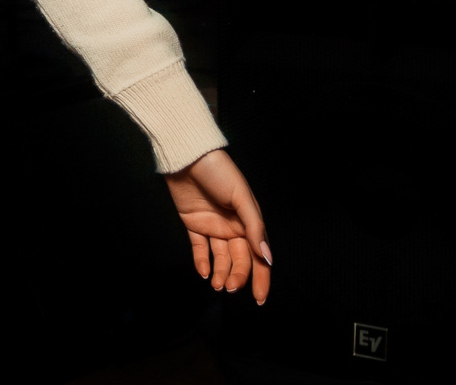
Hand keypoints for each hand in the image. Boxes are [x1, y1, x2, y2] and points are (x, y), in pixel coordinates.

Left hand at [164, 148, 270, 302]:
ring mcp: (213, 226)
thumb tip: (268, 257)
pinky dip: (202, 262)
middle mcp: (233, 226)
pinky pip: (199, 248)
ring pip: (220, 257)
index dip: (261, 277)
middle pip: (239, 260)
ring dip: (220, 273)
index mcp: (249, 221)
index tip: (260, 299)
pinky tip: (204, 273)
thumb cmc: (220, 172)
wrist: (188, 156)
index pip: (259, 255)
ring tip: (217, 284)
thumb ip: (254, 228)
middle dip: (237, 276)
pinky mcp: (194, 224)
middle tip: (230, 288)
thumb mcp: (241, 198)